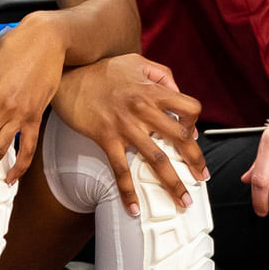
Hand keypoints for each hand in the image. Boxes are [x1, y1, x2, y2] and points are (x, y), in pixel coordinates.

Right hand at [51, 54, 205, 217]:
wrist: (67, 75)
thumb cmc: (100, 71)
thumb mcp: (136, 62)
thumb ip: (161, 74)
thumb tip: (177, 91)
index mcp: (153, 91)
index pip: (189, 108)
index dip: (194, 122)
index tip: (190, 134)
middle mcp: (144, 110)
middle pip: (180, 138)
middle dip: (195, 160)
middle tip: (201, 176)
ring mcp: (126, 126)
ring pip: (157, 159)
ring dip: (173, 183)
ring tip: (183, 200)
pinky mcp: (106, 138)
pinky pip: (121, 170)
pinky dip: (128, 192)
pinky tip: (134, 208)